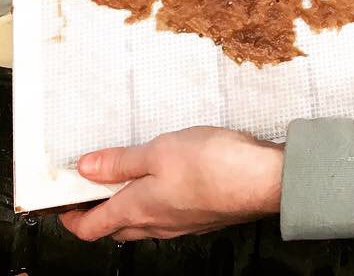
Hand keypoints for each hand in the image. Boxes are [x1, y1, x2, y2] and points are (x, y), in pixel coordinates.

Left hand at [59, 126, 282, 241]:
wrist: (264, 180)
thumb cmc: (212, 164)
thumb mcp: (160, 151)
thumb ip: (121, 161)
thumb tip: (84, 169)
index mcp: (137, 209)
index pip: (91, 226)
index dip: (72, 217)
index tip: (63, 203)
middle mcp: (156, 224)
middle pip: (115, 228)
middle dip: (98, 213)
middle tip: (92, 189)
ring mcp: (182, 225)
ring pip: (143, 224)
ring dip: (129, 208)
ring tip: (129, 181)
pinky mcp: (204, 218)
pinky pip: (170, 217)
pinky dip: (158, 204)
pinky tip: (171, 183)